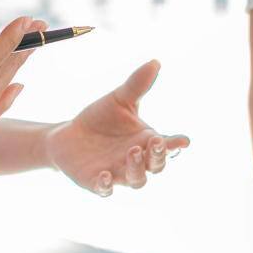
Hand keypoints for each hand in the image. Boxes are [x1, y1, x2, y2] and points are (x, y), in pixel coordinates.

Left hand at [44, 60, 189, 195]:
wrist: (69, 135)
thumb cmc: (100, 119)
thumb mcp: (118, 100)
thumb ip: (136, 85)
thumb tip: (155, 62)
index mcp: (146, 141)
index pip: (167, 146)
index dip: (175, 145)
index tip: (184, 140)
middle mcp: (137, 161)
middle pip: (156, 166)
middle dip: (158, 156)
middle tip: (155, 142)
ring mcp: (118, 174)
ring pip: (136, 180)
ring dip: (137, 168)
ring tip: (133, 151)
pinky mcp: (97, 182)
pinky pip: (106, 190)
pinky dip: (107, 185)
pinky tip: (105, 175)